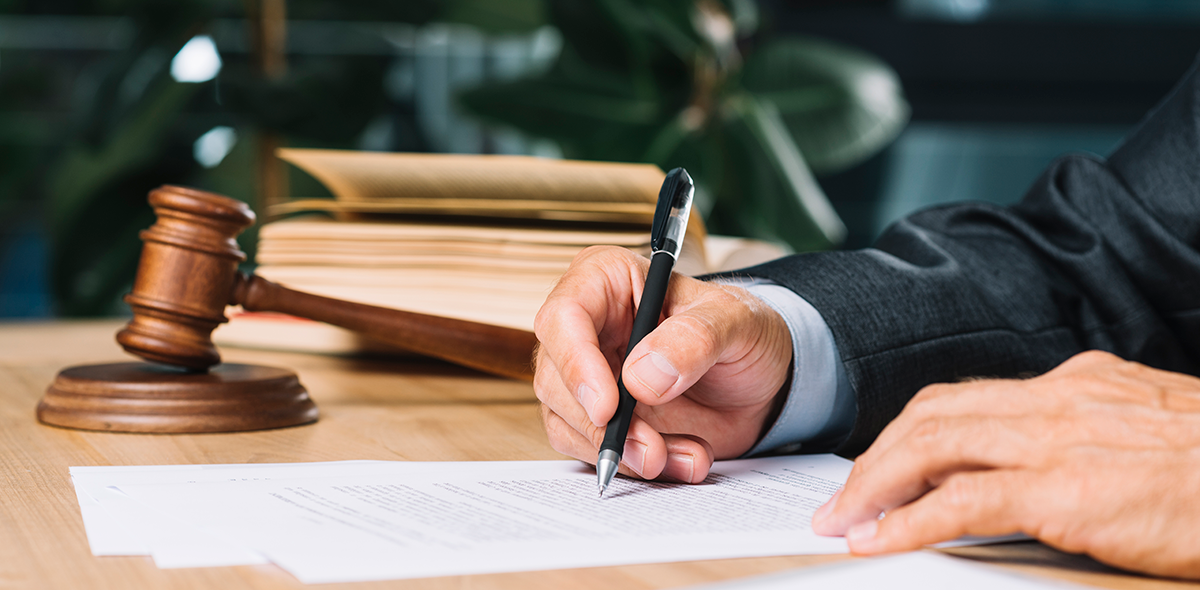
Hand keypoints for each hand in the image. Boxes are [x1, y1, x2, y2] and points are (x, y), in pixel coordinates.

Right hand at [533, 246, 791, 483]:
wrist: (758, 380)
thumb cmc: (742, 332)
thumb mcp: (736, 322)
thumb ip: (695, 339)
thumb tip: (640, 377)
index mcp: (606, 279)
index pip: (564, 316)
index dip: (576, 364)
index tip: (609, 407)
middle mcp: (586, 326)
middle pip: (555, 378)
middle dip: (602, 425)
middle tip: (652, 449)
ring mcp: (585, 374)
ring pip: (567, 422)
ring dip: (623, 452)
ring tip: (684, 455)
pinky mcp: (595, 417)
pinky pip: (590, 450)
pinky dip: (633, 465)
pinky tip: (680, 459)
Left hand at [812, 350, 1199, 578]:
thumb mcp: (1152, 437)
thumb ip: (1090, 441)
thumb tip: (1039, 471)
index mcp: (1079, 383)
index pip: (967, 398)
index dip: (911, 433)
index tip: (879, 466)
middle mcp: (1060, 397)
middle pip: (934, 414)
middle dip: (876, 458)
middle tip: (841, 499)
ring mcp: (1061, 437)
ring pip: (933, 444)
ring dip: (875, 485)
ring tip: (843, 521)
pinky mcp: (1068, 489)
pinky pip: (963, 500)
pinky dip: (908, 520)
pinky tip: (878, 540)